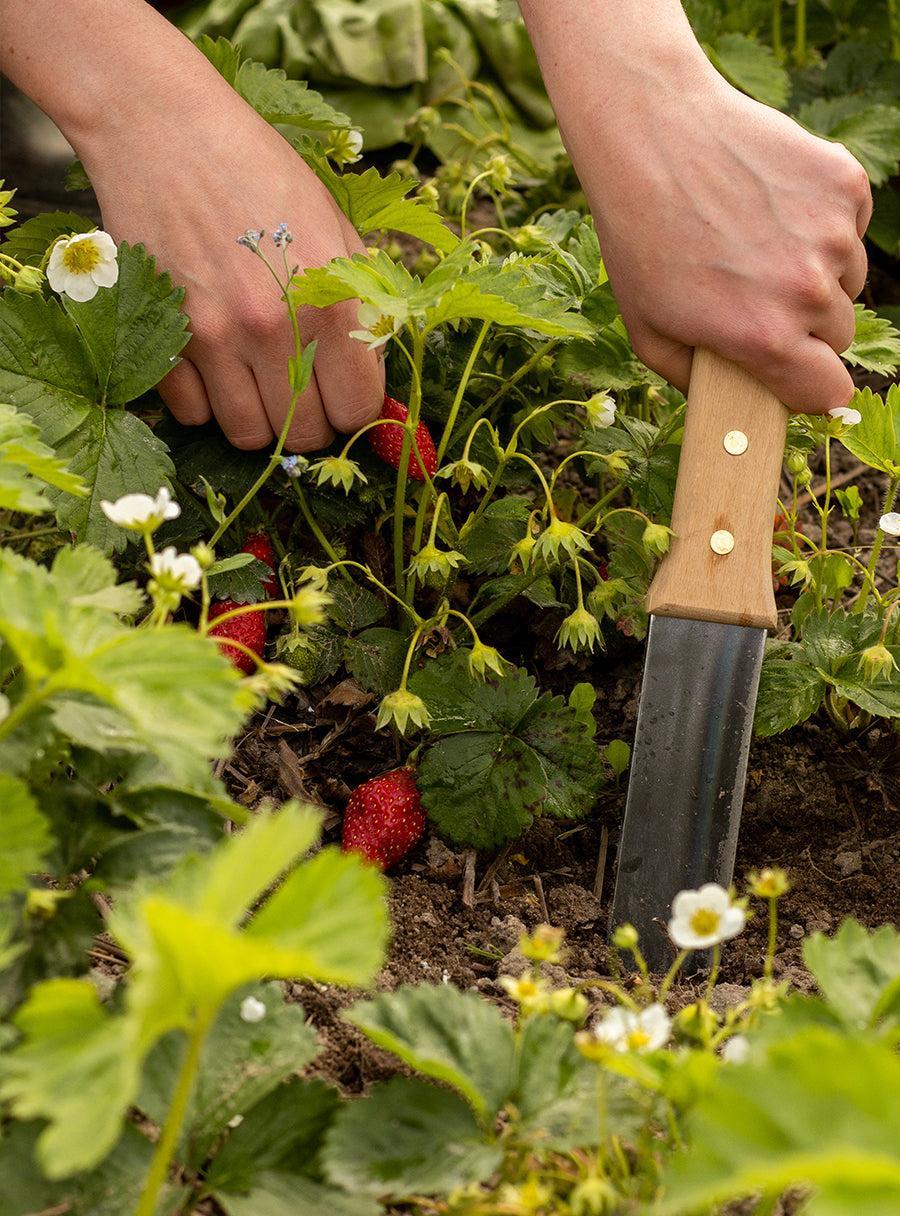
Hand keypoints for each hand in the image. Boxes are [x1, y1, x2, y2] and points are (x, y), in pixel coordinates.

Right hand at [80, 87, 382, 449]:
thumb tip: (376, 367)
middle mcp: (275, 330)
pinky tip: (214, 364)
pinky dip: (205, 402)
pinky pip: (193, 414)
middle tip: (301, 390)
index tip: (341, 391)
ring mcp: (214, 338)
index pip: (357, 409)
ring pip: (249, 435)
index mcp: (331, 303)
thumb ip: (363, 299)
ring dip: (259, 418)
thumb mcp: (335, 225)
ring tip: (258, 380)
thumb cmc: (261, 173)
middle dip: (310, 421)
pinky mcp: (164, 336)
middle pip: (305, 433)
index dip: (353, 406)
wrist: (165, 129)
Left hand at [578, 73, 870, 411]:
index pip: (829, 392)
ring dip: (815, 274)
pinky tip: (768, 207)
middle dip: (805, 328)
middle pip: (838, 335)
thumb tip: (729, 405)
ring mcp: (833, 233)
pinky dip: (821, 224)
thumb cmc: (640, 239)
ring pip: (848, 280)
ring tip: (754, 245)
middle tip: (754, 297)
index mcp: (764, 336)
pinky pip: (851, 227)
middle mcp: (808, 289)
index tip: (794, 375)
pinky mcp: (845, 183)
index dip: (811, 388)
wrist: (651, 134)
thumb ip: (696, 380)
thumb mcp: (647, 332)